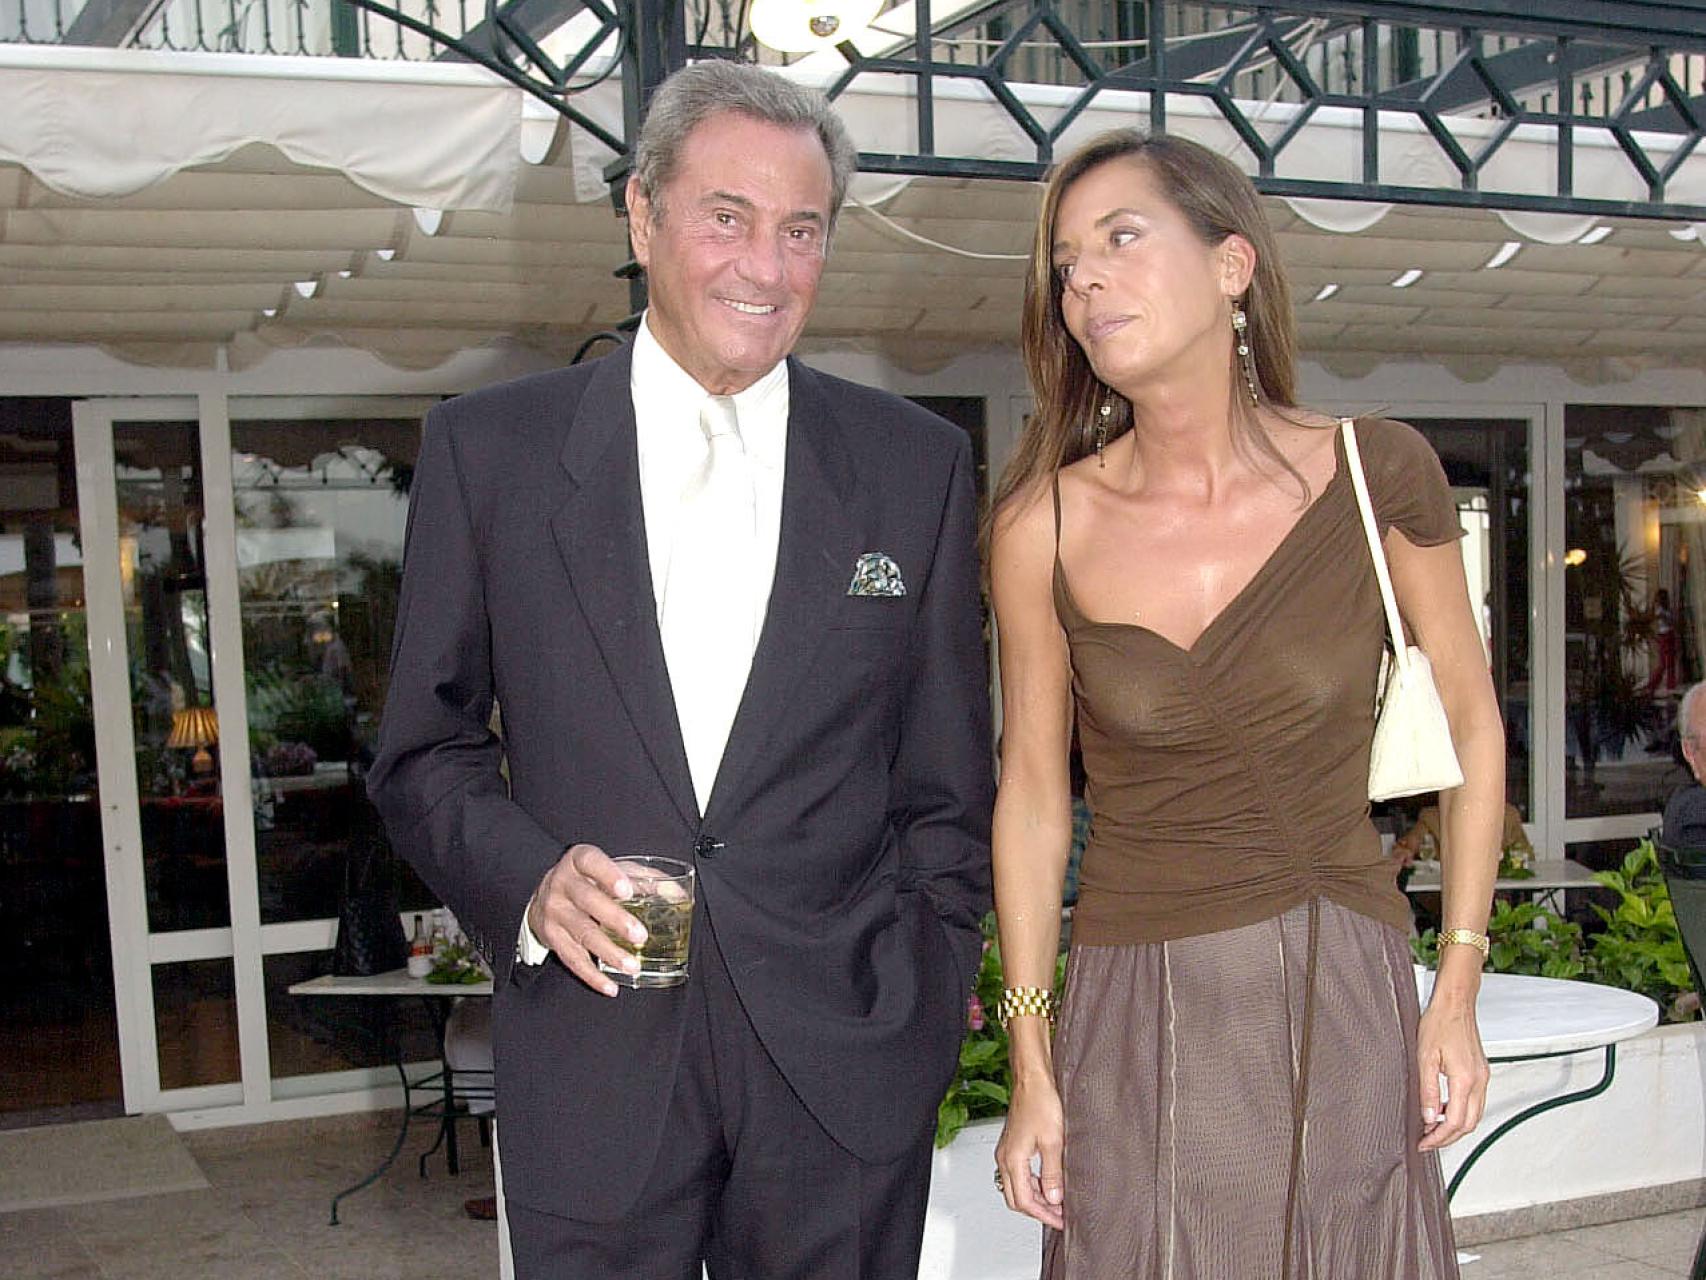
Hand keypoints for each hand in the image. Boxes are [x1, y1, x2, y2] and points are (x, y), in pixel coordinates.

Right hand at [526, 843, 644, 995]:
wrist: (544, 896)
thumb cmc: (588, 880)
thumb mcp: (612, 869)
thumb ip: (645, 878)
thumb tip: (677, 895)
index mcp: (579, 861)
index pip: (591, 862)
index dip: (608, 875)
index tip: (627, 890)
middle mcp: (562, 884)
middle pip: (588, 901)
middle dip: (615, 919)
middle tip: (640, 935)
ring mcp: (555, 912)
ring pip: (582, 934)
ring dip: (609, 952)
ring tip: (632, 965)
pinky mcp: (552, 937)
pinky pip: (572, 959)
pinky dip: (592, 976)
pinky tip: (610, 986)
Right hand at [994, 1077, 1065, 1229]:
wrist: (1032, 1080)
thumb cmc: (1040, 1102)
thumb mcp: (1053, 1142)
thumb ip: (1052, 1174)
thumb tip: (1055, 1198)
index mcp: (1012, 1160)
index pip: (1024, 1200)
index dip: (1043, 1215)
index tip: (1059, 1221)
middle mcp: (1004, 1158)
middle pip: (1016, 1198)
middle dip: (1038, 1210)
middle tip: (1059, 1216)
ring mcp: (1007, 1152)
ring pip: (1016, 1187)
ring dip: (1036, 1198)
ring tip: (1057, 1202)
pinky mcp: (1012, 1145)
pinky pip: (1018, 1174)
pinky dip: (1033, 1184)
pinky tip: (1048, 1183)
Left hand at [1416, 991, 1489, 1150]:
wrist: (1455, 1003)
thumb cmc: (1439, 1023)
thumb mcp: (1425, 1057)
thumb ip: (1428, 1090)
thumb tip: (1429, 1117)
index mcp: (1465, 1080)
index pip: (1456, 1122)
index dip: (1439, 1138)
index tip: (1424, 1143)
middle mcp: (1479, 1081)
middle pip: (1469, 1124)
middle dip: (1449, 1138)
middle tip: (1428, 1141)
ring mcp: (1483, 1076)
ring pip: (1475, 1114)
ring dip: (1456, 1126)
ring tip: (1433, 1128)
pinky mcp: (1481, 1071)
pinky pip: (1475, 1101)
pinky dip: (1461, 1112)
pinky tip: (1443, 1109)